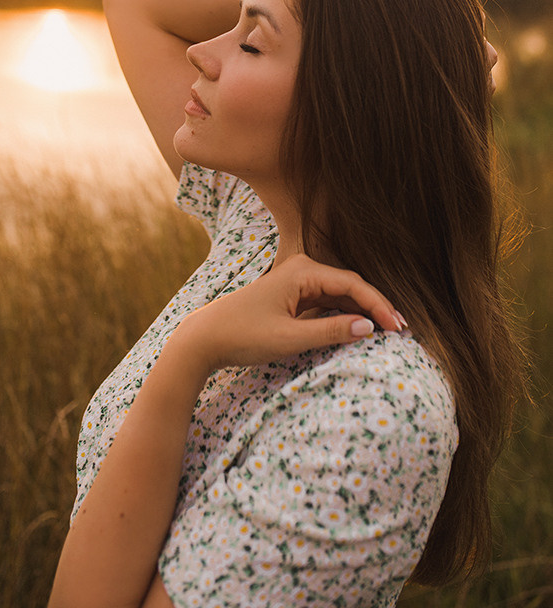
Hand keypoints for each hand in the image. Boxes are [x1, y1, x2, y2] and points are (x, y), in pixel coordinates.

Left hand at [169, 253, 405, 374]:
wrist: (205, 337)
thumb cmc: (243, 335)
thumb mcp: (289, 339)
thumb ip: (330, 332)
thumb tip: (369, 327)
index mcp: (302, 271)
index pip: (353, 285)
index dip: (379, 305)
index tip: (399, 327)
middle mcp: (302, 269)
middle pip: (350, 286)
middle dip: (377, 306)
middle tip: (403, 329)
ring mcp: (297, 281)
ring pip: (340, 294)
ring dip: (363, 310)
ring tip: (389, 329)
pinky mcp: (293, 295)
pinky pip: (327, 302)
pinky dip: (345, 314)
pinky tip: (361, 326)